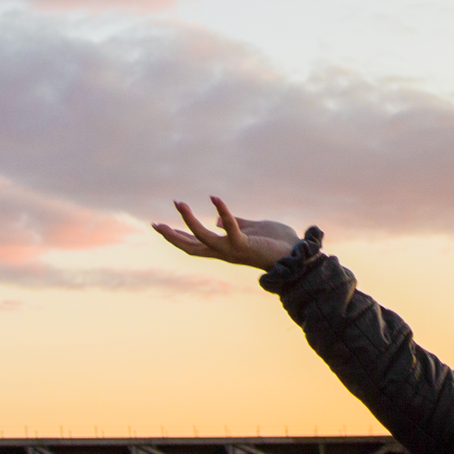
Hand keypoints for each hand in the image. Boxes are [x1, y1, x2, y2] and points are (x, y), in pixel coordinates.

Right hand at [152, 197, 300, 268]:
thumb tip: (216, 220)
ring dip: (189, 221)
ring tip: (179, 203)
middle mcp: (225, 252)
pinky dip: (223, 213)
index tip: (160, 226)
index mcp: (224, 248)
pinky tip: (214, 198)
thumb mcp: (252, 228)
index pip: (195, 243)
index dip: (176, 236)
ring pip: (203, 238)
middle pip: (192, 247)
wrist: (298, 255)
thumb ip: (234, 223)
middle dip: (172, 236)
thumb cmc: (277, 242)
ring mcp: (233, 250)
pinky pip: (230, 228)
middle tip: (155, 224)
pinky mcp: (245, 245)